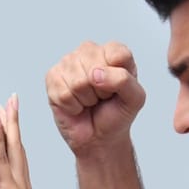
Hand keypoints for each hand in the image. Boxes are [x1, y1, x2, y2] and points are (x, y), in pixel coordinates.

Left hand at [0, 94, 43, 188]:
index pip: (16, 161)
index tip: (9, 123)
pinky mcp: (11, 188)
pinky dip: (0, 138)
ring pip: (13, 147)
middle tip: (12, 102)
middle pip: (18, 147)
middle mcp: (23, 186)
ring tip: (7, 103)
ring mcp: (18, 186)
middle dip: (14, 123)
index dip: (13, 141)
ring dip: (9, 123)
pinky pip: (3, 157)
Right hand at [45, 40, 146, 156]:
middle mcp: (89, 51)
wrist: (99, 137)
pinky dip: (72, 106)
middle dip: (100, 91)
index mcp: (113, 51)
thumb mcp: (135, 99)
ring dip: (86, 100)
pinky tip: (76, 105)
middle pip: (95, 68)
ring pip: (78, 82)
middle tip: (102, 97)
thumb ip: (124, 80)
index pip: (117, 55)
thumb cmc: (116, 114)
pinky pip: (64, 93)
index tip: (118, 89)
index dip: (119, 78)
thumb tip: (95, 73)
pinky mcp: (53, 77)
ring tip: (89, 101)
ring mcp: (68, 62)